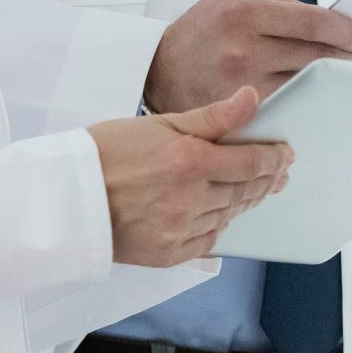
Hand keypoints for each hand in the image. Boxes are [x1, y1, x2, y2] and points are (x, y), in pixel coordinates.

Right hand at [87, 85, 292, 266]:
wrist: (65, 198)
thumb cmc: (106, 152)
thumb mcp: (161, 122)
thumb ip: (213, 116)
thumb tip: (252, 98)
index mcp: (190, 161)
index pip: (252, 162)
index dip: (275, 158)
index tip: (285, 153)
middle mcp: (190, 198)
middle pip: (246, 190)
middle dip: (267, 179)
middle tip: (280, 171)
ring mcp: (180, 230)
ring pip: (230, 214)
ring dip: (247, 201)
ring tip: (258, 189)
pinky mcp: (168, 254)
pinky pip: (209, 239)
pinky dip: (220, 224)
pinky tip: (225, 214)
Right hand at [144, 0, 351, 114]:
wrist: (157, 68)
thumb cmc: (203, 28)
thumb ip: (284, 3)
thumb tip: (333, 21)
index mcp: (244, 14)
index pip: (314, 22)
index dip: (347, 30)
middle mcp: (243, 51)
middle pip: (317, 58)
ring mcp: (240, 89)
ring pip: (308, 90)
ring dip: (339, 87)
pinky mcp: (238, 118)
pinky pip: (287, 113)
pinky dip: (311, 108)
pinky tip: (325, 103)